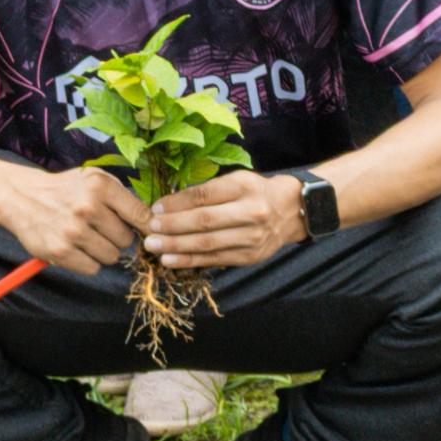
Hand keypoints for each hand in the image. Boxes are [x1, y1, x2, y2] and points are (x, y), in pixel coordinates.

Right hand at [0, 164, 147, 277]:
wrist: (23, 197)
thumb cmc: (66, 189)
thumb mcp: (94, 179)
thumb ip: (123, 197)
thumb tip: (154, 222)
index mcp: (100, 186)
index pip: (140, 214)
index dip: (148, 228)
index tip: (150, 233)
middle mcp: (87, 207)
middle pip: (126, 240)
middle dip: (118, 238)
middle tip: (103, 230)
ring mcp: (73, 231)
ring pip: (111, 257)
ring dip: (104, 251)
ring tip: (89, 238)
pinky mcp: (60, 251)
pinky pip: (92, 269)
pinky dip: (88, 262)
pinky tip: (77, 248)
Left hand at [145, 170, 307, 274]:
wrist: (291, 211)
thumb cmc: (254, 192)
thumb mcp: (236, 180)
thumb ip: (207, 191)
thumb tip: (168, 204)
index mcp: (244, 186)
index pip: (205, 194)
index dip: (177, 202)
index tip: (155, 208)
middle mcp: (251, 211)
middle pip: (205, 221)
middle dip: (173, 226)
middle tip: (150, 229)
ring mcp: (252, 237)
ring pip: (208, 243)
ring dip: (177, 246)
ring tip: (154, 247)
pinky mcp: (250, 256)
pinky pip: (215, 259)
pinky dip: (190, 260)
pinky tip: (170, 260)